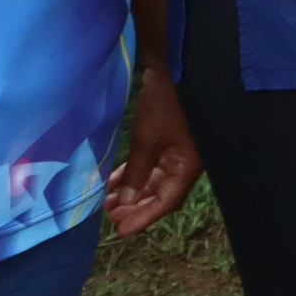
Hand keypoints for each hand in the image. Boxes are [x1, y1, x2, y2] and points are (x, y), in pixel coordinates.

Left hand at [102, 65, 200, 233]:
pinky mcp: (169, 138)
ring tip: (107, 201)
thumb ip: (137, 173)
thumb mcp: (147, 139)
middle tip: (110, 217)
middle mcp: (186, 162)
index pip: (166, 201)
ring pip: (155, 179)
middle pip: (161, 193)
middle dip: (136, 206)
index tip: (120, 230)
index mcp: (188, 166)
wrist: (177, 65)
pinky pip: (152, 164)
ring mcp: (178, 150)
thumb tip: (126, 203)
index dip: (143, 218)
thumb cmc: (166, 104)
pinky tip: (114, 179)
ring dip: (132, 190)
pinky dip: (135, 173)